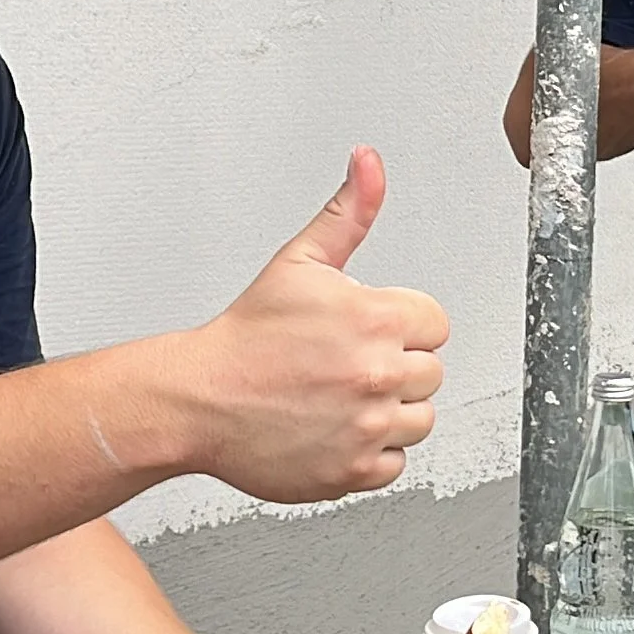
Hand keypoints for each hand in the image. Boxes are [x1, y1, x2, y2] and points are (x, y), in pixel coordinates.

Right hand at [186, 150, 448, 502]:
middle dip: (394, 367)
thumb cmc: (246, 336)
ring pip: (417, 420)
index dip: (400, 325)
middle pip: (430, 373)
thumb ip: (349, 212)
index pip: (434, 325)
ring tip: (337, 397)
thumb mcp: (299, 261)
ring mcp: (367, 426)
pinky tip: (333, 429)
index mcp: (376, 320)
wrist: (198, 400)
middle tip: (342, 364)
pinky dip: (368, 453)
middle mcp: (378, 375)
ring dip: (387, 411)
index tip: (364, 331)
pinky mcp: (354, 470)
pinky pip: (393, 464)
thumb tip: (369, 164)